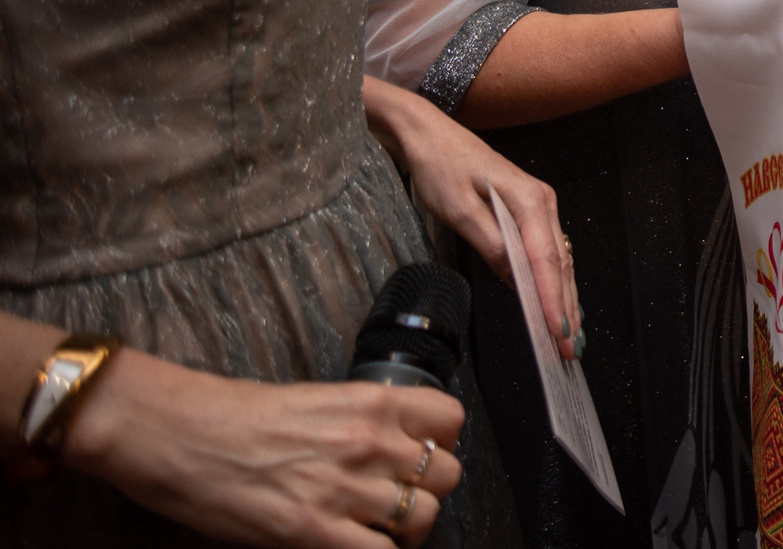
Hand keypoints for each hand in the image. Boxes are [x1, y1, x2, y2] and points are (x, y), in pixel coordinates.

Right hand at [65, 348, 463, 548]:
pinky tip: (357, 545)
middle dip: (428, 490)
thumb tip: (392, 445)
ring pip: (423, 516)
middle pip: (446, 474)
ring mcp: (345, 488)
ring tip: (379, 529)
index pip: (451, 420)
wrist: (180, 434)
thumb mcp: (317, 400)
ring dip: (406, 527)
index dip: (441, 442)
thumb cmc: (234, 415)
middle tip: (400, 498)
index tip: (423, 454)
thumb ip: (362, 420)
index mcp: (371, 402)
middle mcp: (369, 442)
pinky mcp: (314, 530)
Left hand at [363, 78, 580, 359]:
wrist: (429, 135)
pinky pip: (548, 251)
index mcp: (530, 201)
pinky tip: (554, 300)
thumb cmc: (439, 168)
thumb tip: (515, 276)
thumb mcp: (457, 209)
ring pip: (559, 259)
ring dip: (563, 297)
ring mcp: (539, 206)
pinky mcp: (529, 211)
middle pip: (561, 263)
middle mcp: (543, 203)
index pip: (546, 259)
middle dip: (566, 307)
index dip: (553, 298)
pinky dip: (554, 280)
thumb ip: (490, 242)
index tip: (557, 332)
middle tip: (569, 349)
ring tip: (566, 334)